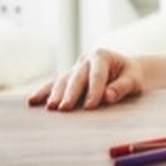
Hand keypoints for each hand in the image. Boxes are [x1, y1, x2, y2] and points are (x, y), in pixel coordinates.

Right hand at [27, 48, 144, 110]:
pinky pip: (54, 85)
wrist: (126, 71)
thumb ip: (122, 87)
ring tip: (50, 108)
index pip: (97, 74)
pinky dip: (43, 92)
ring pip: (63, 81)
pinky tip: (32, 101)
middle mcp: (85, 60)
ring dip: (55, 94)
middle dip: (70, 93)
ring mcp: (75, 69)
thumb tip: (108, 96)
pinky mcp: (68, 78)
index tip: (90, 106)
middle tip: (64, 108)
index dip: (94, 90)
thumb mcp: (134, 80)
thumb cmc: (131, 76)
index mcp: (102, 56)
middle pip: (76, 77)